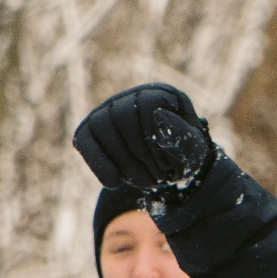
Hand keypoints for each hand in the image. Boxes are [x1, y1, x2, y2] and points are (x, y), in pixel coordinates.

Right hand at [73, 83, 213, 196]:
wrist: (168, 172)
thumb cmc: (183, 156)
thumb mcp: (192, 149)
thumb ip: (181, 135)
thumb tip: (158, 115)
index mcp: (160, 94)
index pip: (147, 104)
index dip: (155, 137)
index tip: (169, 163)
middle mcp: (130, 97)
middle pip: (121, 116)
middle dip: (139, 153)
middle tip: (159, 178)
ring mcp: (106, 112)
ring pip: (101, 127)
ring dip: (123, 162)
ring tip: (145, 182)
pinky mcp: (89, 131)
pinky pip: (84, 141)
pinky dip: (98, 163)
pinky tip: (113, 183)